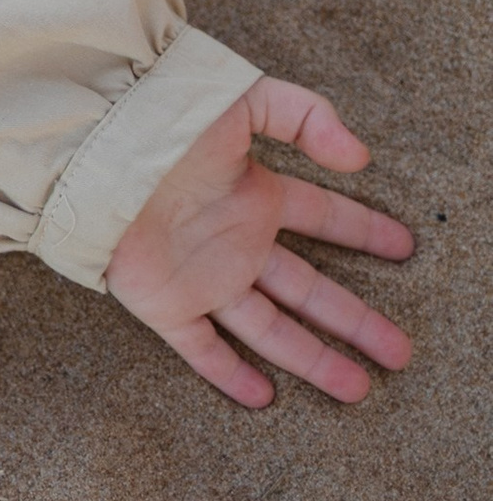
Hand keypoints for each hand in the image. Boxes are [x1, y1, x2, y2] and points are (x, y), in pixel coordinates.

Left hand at [104, 78, 413, 406]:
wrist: (96, 150)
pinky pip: (201, 347)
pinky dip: (229, 374)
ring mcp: (202, 276)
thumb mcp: (242, 101)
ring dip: (314, 359)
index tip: (405, 247)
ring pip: (269, 328)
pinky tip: (264, 399)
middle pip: (308, 289)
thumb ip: (304, 116)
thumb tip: (359, 155)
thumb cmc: (165, 120)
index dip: (363, 231)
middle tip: (400, 350)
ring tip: (359, 389)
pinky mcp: (165, 303)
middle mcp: (234, 241)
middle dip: (355, 320)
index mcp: (254, 193)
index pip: (322, 216)